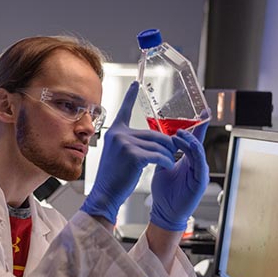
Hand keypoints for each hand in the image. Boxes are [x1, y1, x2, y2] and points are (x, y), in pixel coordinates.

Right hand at [81, 82, 176, 224]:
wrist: (105, 192)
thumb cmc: (114, 177)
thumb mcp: (119, 154)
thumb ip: (132, 142)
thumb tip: (157, 140)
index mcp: (114, 132)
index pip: (124, 110)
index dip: (131, 97)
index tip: (135, 84)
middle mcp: (118, 134)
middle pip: (154, 134)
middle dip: (166, 145)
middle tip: (171, 154)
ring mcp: (125, 144)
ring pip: (159, 145)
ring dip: (168, 155)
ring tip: (167, 163)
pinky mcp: (133, 155)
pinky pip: (159, 155)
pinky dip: (166, 161)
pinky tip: (166, 166)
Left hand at [149, 121, 209, 230]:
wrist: (165, 211)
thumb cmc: (165, 191)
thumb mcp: (162, 167)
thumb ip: (162, 153)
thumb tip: (155, 139)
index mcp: (188, 160)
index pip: (194, 139)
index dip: (198, 125)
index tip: (203, 110)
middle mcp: (196, 164)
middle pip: (199, 142)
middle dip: (196, 129)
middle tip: (189, 121)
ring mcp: (200, 172)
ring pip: (199, 150)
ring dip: (190, 141)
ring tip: (179, 135)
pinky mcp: (200, 181)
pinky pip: (199, 163)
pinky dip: (193, 153)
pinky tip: (186, 146)